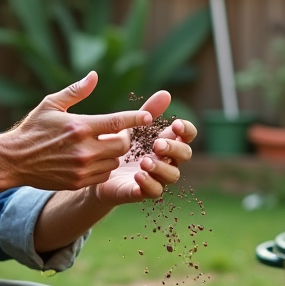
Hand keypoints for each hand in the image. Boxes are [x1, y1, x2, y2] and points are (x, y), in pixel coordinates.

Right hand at [4, 72, 153, 190]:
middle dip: (123, 138)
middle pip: (122, 145)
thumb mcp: (51, 104)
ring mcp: (82, 168)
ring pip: (114, 161)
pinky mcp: (78, 182)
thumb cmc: (33, 128)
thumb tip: (94, 75)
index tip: (148, 116)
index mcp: (80, 126)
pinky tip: (92, 160)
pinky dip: (103, 167)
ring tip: (100, 146)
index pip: (117, 122)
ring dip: (113, 153)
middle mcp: (84, 149)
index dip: (136, 119)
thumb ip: (76, 91)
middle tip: (115, 133)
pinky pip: (103, 175)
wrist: (14, 160)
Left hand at [91, 89, 196, 205]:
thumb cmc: (120, 146)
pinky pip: (154, 192)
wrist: (97, 171)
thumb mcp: (133, 127)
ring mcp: (157, 177)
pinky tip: (138, 175)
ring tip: (144, 161)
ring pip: (172, 176)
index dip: (186, 130)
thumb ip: (149, 111)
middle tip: (157, 144)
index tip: (176, 125)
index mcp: (167, 142)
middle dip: (174, 148)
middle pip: (185, 155)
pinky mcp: (142, 192)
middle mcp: (167, 160)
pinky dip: (149, 184)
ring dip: (161, 167)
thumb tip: (166, 93)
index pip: (187, 136)